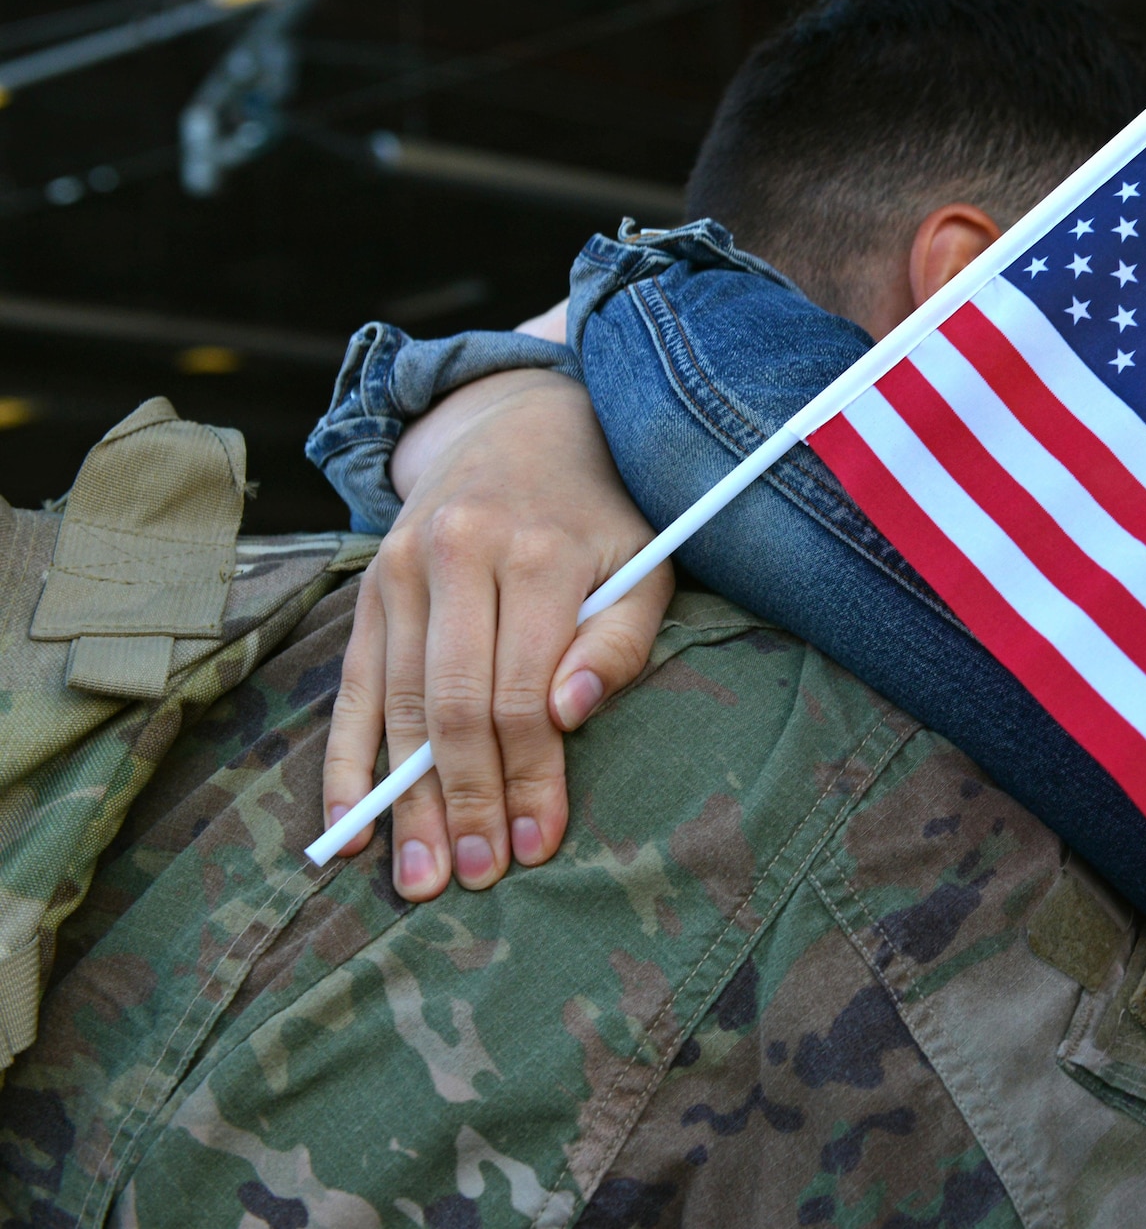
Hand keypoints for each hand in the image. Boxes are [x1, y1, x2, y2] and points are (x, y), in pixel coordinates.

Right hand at [322, 367, 672, 899]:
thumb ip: (620, 642)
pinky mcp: (367, 586)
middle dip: (464, 802)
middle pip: (454, 706)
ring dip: (404, 802)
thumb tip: (570, 714)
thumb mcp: (643, 566)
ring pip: (397, 704)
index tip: (539, 844)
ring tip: (417, 878)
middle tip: (472, 878)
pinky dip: (342, 763)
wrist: (524, 427)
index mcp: (538, 553)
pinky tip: (345, 831)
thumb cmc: (603, 517)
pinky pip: (349, 686)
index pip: (524, 692)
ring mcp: (400, 568)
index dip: (530, 778)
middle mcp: (459, 555)